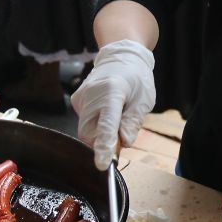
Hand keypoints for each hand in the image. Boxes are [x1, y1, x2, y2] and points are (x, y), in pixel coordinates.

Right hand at [71, 39, 155, 169]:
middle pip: (89, 133)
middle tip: (121, 136)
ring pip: (86, 130)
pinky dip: (95, 125)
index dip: (104, 146)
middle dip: (102, 143)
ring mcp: (81, 97)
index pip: (106, 124)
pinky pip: (84, 122)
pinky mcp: (77, 100)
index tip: (103, 164)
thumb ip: (133, 122)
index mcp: (112, 91)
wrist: (121, 57)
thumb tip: (123, 143)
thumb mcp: (144, 100)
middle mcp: (92, 94)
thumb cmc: (135, 77)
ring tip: (116, 117)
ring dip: (100, 134)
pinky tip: (106, 111)